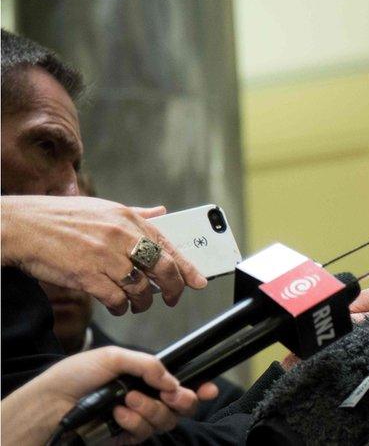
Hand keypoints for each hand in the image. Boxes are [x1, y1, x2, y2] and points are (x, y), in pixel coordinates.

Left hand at [0, 346, 217, 444]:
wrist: (50, 403)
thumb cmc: (75, 376)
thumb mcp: (114, 356)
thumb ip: (149, 365)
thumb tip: (173, 381)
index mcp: (146, 377)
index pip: (180, 382)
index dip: (200, 386)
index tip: (208, 387)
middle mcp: (147, 398)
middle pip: (182, 406)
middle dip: (183, 400)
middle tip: (171, 396)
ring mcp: (138, 419)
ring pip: (166, 420)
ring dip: (150, 409)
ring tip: (128, 399)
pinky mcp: (127, 437)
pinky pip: (145, 432)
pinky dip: (135, 421)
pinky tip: (118, 413)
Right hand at [1, 195, 206, 314]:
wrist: (22, 227)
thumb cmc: (61, 217)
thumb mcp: (103, 207)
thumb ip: (136, 214)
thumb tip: (161, 212)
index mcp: (128, 218)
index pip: (169, 245)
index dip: (188, 267)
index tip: (199, 281)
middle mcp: (121, 235)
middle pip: (162, 268)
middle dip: (172, 289)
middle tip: (170, 298)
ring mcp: (105, 256)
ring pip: (140, 288)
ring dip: (143, 302)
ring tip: (138, 304)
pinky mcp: (87, 275)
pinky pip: (116, 299)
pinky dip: (122, 307)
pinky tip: (119, 307)